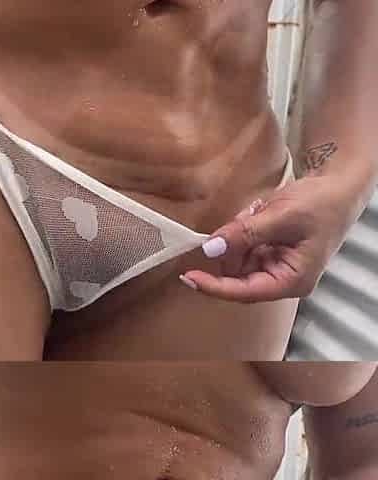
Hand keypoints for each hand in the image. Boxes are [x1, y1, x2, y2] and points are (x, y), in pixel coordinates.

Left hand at [180, 174, 363, 301]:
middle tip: (246, 218)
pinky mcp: (267, 254)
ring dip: (237, 234)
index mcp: (291, 281)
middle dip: (231, 248)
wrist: (336, 186)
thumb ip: (245, 233)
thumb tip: (210, 249)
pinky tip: (259, 213)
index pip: (244, 292)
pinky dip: (242, 229)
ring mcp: (273, 266)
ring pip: (234, 259)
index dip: (213, 286)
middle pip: (235, 276)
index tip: (188, 277)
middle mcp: (280, 279)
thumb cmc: (320, 203)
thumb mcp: (281, 216)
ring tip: (259, 212)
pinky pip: (240, 247)